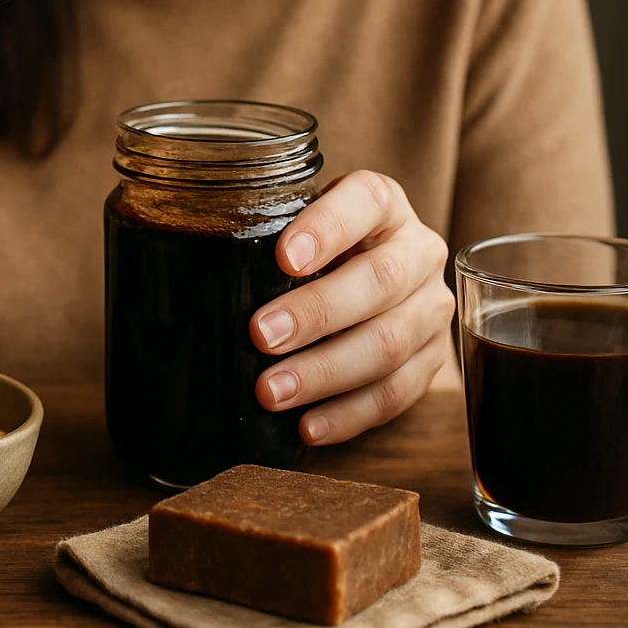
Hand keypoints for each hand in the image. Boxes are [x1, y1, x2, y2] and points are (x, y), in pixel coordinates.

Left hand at [250, 170, 455, 444]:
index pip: (366, 201)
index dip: (327, 228)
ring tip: (272, 392)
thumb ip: (262, 237)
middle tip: (261, 336)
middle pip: (381, 280)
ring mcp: (431, 307)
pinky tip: (308, 426)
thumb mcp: (295, 228)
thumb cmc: (314, 252)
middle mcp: (418, 250)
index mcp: (384, 203)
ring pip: (390, 342)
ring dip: (326, 372)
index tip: (284, 259)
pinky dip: (349, 413)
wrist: (372, 282)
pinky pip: (397, 393)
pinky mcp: (433, 359)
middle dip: (317, 312)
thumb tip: (194, 276)